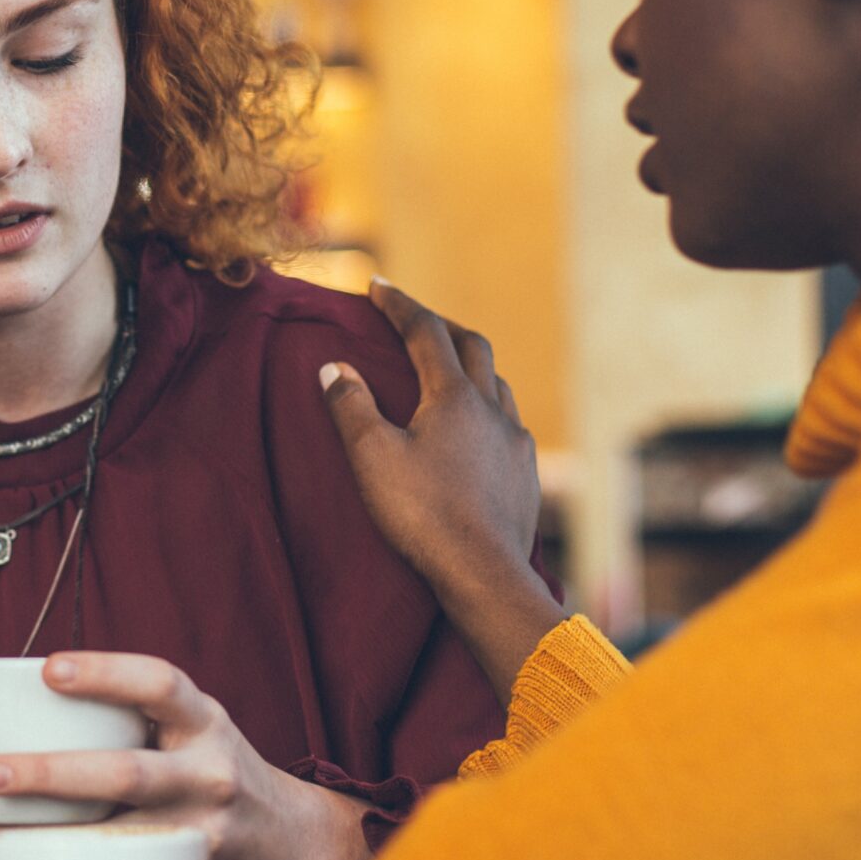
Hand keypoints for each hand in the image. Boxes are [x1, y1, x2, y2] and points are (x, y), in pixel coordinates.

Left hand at [0, 654, 373, 859]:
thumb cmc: (215, 775)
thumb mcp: (192, 731)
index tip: (47, 670)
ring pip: (121, 836)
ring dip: (49, 835)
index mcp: (203, 722)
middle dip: (50, 773)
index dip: (104, 673)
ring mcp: (203, 832)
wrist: (293, 845)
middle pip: (128, 773)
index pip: (160, 683)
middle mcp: (209, 773)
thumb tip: (25, 709)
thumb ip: (133, 721)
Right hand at [319, 280, 560, 700]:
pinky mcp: (526, 473)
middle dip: (440, 326)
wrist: (483, 573)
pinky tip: (477, 429)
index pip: (425, 332)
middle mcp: (492, 408)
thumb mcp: (372, 458)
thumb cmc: (422, 514)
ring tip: (447, 371)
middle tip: (413, 322)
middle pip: (472, 346)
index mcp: (453, 396)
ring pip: (498, 383)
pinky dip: (487, 407)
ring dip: (471, 366)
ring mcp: (515, 441)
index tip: (377, 285)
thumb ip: (351, 406)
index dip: (399, 304)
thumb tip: (334, 367)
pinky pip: (509, 422)